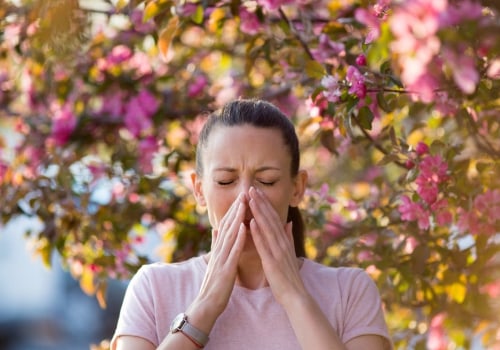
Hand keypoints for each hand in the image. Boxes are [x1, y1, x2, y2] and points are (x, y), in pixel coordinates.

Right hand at [189, 193, 246, 317]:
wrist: (206, 305)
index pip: (227, 226)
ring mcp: (221, 259)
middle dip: (236, 209)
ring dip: (237, 218)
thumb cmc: (214, 284)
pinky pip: (233, 251)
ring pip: (230, 234)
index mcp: (219, 249)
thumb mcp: (215, 260)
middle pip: (228, 226)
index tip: (241, 196)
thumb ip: (216, 244)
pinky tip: (244, 226)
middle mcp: (219, 250)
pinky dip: (238, 238)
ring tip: (244, 203)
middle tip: (243, 192)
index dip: (234, 210)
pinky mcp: (226, 269)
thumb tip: (216, 229)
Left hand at [248, 187, 307, 304]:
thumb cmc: (289, 276)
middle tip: (251, 188)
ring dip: (258, 212)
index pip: (273, 218)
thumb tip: (287, 222)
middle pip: (270, 218)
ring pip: (267, 227)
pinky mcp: (272, 261)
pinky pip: (264, 245)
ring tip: (250, 198)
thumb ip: (288, 236)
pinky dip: (258, 232)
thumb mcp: (289, 252)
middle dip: (260, 202)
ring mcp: (278, 251)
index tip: (256, 191)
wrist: (295, 295)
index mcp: (284, 240)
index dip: (265, 204)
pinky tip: (251, 222)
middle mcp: (282, 242)